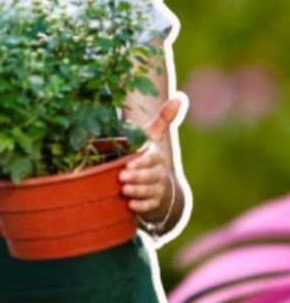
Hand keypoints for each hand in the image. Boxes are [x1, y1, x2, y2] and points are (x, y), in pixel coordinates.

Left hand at [119, 98, 181, 214]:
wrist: (155, 178)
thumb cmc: (148, 152)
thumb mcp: (152, 134)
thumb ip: (163, 118)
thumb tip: (181, 96)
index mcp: (156, 155)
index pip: (152, 158)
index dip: (141, 162)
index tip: (127, 163)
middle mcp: (158, 172)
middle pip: (150, 176)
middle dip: (136, 176)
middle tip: (121, 177)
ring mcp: (157, 188)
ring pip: (150, 191)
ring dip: (137, 191)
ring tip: (124, 190)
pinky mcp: (154, 202)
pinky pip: (149, 206)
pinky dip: (141, 206)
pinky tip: (131, 206)